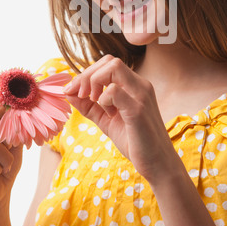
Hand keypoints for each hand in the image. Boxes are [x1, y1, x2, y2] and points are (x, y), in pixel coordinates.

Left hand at [64, 55, 174, 183]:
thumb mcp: (106, 120)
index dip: (87, 73)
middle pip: (109, 61)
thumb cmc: (135, 141)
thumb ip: (88, 105)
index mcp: (134, 85)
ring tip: (93, 102)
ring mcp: (141, 95)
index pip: (108, 63)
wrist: (158, 164)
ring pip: (113, 67)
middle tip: (80, 95)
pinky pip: (114, 91)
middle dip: (87, 75)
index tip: (73, 91)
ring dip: (94, 82)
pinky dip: (103, 99)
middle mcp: (140, 85)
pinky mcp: (138, 110)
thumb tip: (68, 93)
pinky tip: (108, 114)